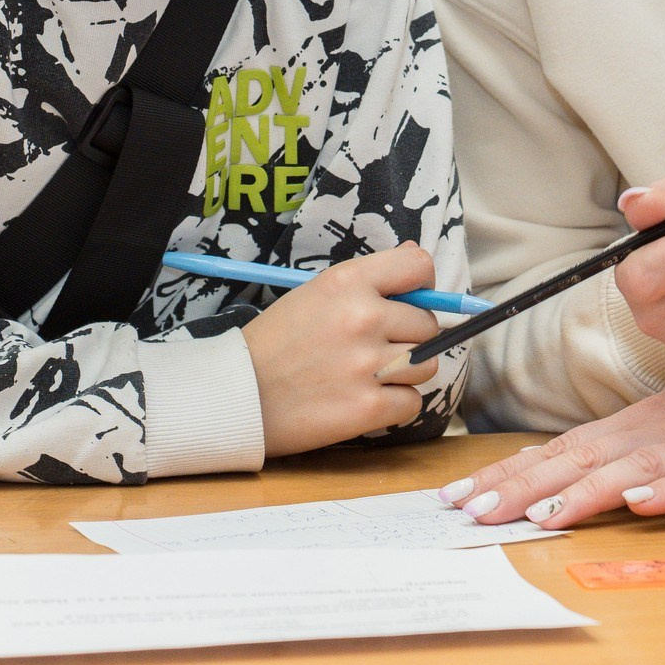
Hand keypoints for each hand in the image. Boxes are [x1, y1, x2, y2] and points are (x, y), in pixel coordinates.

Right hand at [241, 243, 440, 457]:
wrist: (237, 393)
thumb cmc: (276, 342)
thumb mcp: (316, 293)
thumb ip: (369, 277)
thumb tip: (417, 257)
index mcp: (348, 282)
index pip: (419, 268)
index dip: (421, 287)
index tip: (407, 302)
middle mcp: (363, 318)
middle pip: (427, 324)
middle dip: (407, 338)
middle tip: (370, 348)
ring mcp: (368, 364)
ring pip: (427, 365)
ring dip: (404, 374)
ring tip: (368, 376)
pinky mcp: (368, 407)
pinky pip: (412, 403)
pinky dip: (393, 406)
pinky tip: (362, 400)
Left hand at [435, 338, 664, 527]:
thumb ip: (621, 457)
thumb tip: (557, 483)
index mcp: (634, 430)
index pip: (558, 453)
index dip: (507, 474)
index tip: (455, 497)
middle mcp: (655, 437)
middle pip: (578, 462)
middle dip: (520, 488)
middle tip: (467, 512)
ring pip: (630, 473)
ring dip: (582, 495)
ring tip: (539, 516)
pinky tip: (641, 504)